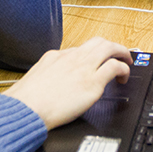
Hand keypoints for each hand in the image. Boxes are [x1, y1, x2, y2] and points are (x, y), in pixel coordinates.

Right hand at [4, 37, 132, 129]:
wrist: (26, 109)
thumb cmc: (26, 101)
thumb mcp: (34, 79)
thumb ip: (47, 75)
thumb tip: (51, 82)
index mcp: (55, 56)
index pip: (78, 50)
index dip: (89, 56)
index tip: (93, 62)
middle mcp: (71, 57)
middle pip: (97, 42)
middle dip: (111, 46)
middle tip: (118, 54)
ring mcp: (83, 67)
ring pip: (109, 48)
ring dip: (121, 52)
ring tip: (126, 61)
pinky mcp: (93, 82)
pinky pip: (115, 67)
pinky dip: (123, 69)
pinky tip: (123, 77)